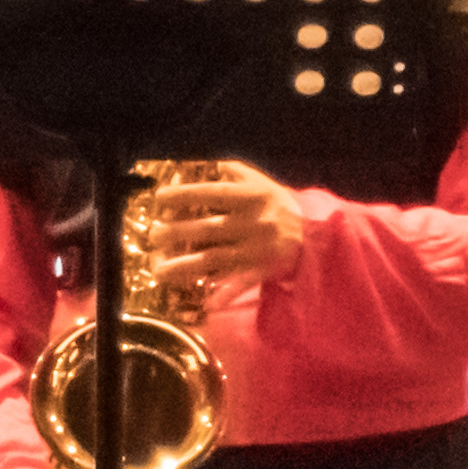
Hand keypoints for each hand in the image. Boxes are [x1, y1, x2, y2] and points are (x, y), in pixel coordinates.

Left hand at [133, 162, 307, 296]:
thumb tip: (198, 166)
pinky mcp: (260, 272)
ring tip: (159, 270)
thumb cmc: (278, 205)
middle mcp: (251, 223)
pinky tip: (203, 302)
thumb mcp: (259, 182)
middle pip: (207, 229)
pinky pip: (238, 285)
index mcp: (251, 197)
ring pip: (215, 259)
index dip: (185, 194)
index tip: (160, 198)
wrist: (314, 235)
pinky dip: (222, 294)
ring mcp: (255, 251)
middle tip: (153, 235)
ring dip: (184, 266)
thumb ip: (231, 173)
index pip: (212, 195)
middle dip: (176, 232)